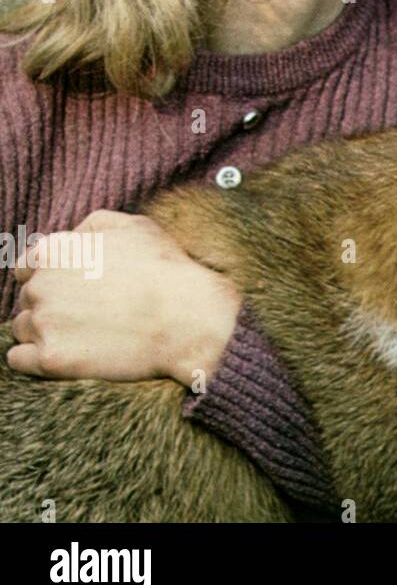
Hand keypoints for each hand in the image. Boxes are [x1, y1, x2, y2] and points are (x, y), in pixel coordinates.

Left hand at [6, 209, 240, 386]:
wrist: (189, 318)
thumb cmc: (166, 270)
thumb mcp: (135, 226)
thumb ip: (92, 226)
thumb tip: (71, 236)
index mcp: (54, 251)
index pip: (27, 266)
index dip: (51, 277)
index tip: (78, 288)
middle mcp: (41, 285)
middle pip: (28, 298)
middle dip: (53, 304)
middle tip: (93, 311)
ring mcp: (44, 323)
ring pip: (24, 328)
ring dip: (46, 330)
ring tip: (88, 333)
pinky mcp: (51, 359)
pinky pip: (19, 359)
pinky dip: (36, 357)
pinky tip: (68, 352)